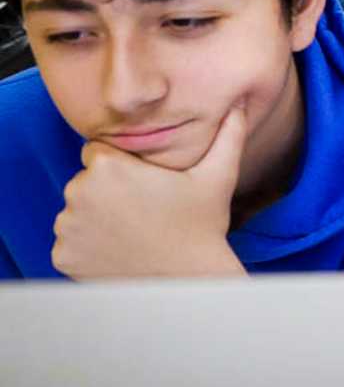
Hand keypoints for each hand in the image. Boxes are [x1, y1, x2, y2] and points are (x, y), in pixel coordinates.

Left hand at [52, 107, 248, 278]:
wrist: (187, 282)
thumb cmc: (202, 226)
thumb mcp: (217, 176)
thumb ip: (226, 135)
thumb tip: (238, 104)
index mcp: (108, 166)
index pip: (99, 153)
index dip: (123, 167)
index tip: (145, 185)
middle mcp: (78, 191)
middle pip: (86, 182)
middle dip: (107, 193)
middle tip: (143, 211)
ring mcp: (67, 226)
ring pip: (76, 212)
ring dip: (96, 219)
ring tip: (132, 232)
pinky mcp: (62, 254)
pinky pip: (71, 243)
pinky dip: (88, 248)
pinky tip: (119, 252)